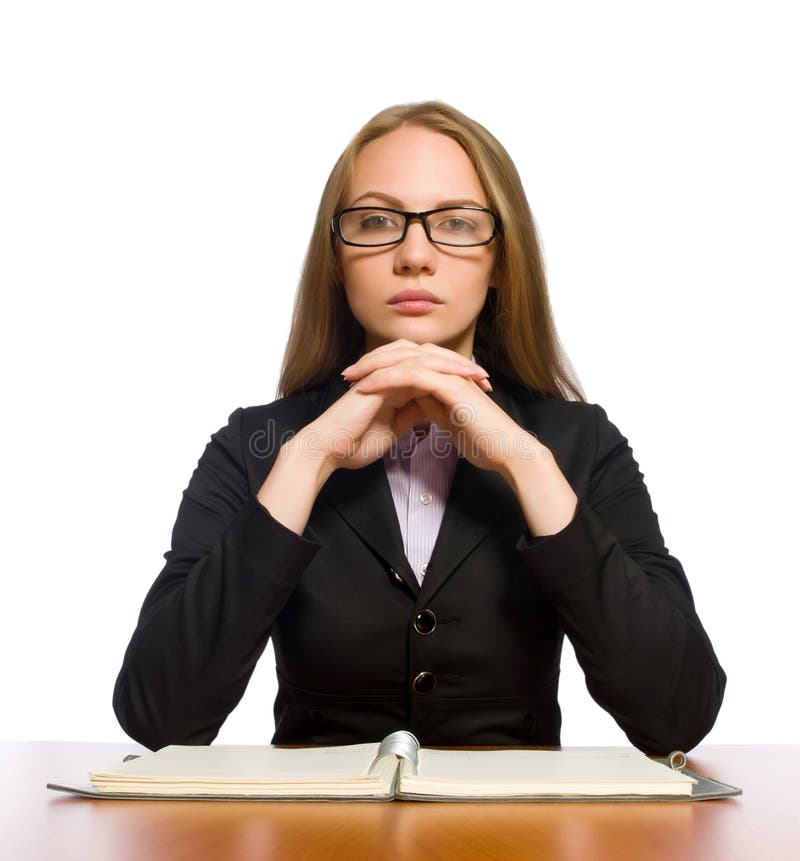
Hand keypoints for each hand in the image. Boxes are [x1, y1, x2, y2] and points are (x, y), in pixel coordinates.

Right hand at [299, 341, 492, 472]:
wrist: (329, 449)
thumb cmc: (355, 443)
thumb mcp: (393, 429)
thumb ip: (410, 415)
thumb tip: (431, 410)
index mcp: (393, 384)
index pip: (430, 373)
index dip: (454, 379)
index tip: (479, 392)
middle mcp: (390, 373)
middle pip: (431, 358)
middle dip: (460, 367)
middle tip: (486, 379)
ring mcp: (384, 372)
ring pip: (424, 356)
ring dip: (453, 364)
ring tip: (476, 375)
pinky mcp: (379, 377)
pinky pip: (412, 365)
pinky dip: (436, 369)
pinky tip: (455, 377)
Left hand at [343, 340, 524, 474]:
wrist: (507, 450)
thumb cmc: (483, 439)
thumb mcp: (449, 420)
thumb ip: (433, 406)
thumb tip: (415, 401)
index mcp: (446, 377)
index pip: (407, 364)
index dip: (381, 370)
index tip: (357, 382)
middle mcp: (447, 370)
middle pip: (403, 354)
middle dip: (372, 362)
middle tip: (347, 373)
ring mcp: (450, 374)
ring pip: (405, 360)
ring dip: (375, 366)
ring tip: (352, 376)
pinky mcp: (451, 385)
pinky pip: (413, 374)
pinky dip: (388, 378)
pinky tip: (369, 386)